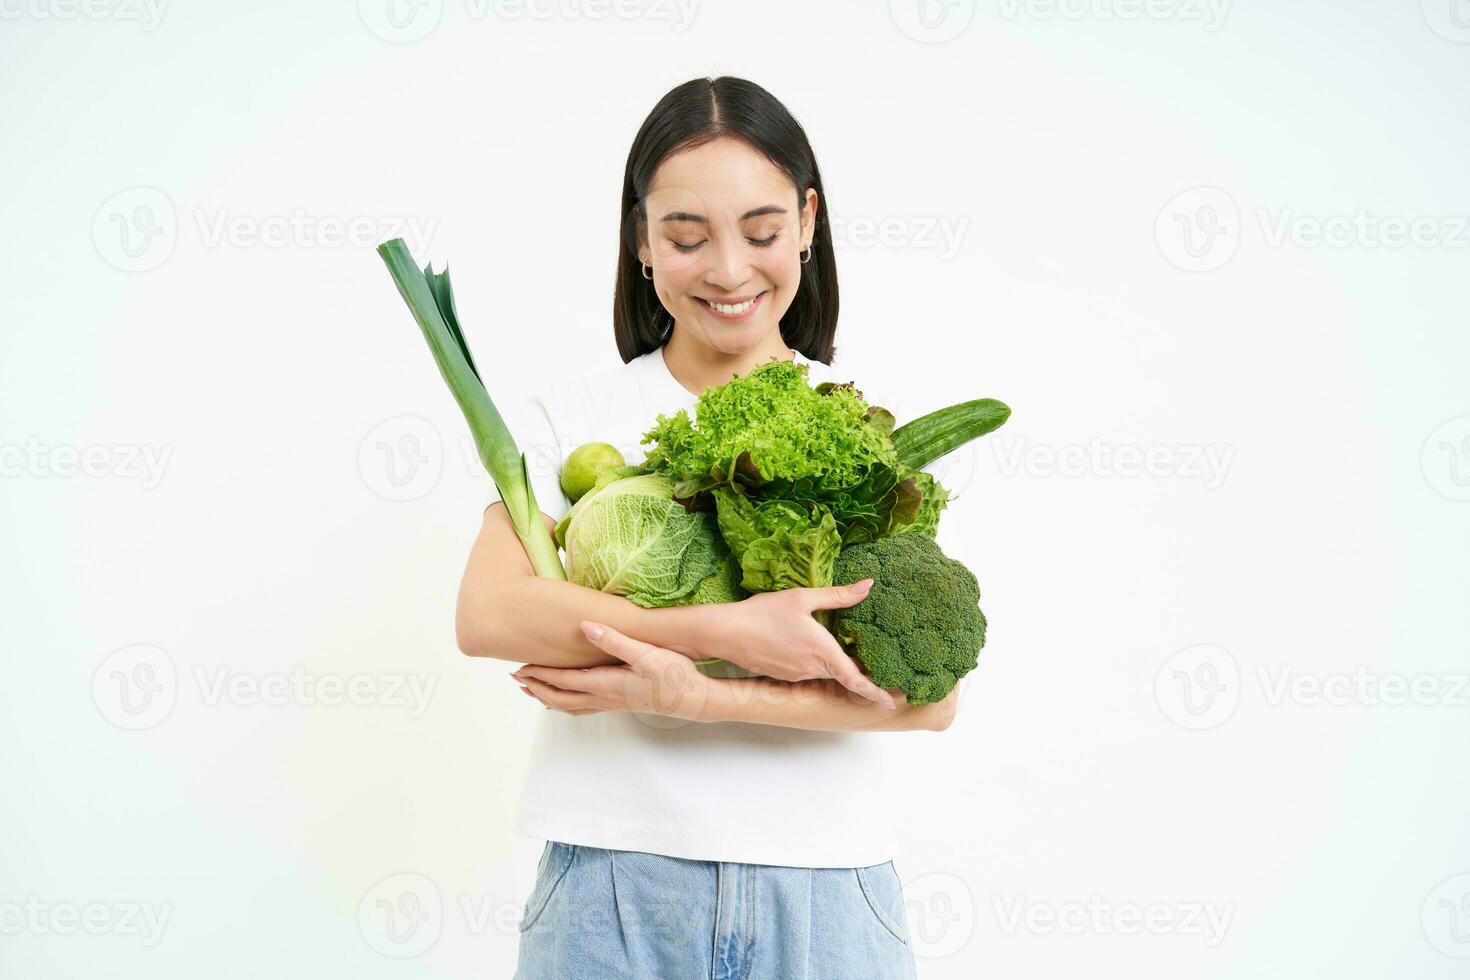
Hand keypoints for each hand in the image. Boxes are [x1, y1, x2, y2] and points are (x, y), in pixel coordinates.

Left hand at [511, 622, 714, 721]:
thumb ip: (614, 641)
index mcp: (604, 684)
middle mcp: (603, 697)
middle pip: (559, 696)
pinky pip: (583, 707)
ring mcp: (612, 703)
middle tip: (515, 677)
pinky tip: (567, 700)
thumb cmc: (673, 676)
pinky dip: (566, 704)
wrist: (695, 699)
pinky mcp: (620, 703)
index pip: (562, 680)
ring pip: (569, 705)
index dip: (539, 674)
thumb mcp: (645, 653)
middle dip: (536, 686)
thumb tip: (586, 627)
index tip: (519, 667)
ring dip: (547, 697)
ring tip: (531, 689)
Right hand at [690, 578, 897, 709]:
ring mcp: (797, 675)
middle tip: (877, 665)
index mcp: (822, 651)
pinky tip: (807, 646)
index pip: (855, 679)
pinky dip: (815, 663)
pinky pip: (807, 671)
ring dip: (834, 664)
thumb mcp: (803, 598)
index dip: (875, 691)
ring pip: (824, 671)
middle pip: (842, 674)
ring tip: (841, 649)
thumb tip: (868, 586)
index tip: (891, 700)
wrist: (726, 632)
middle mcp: (812, 668)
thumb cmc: (763, 613)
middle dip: (858, 671)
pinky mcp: (784, 675)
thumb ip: (838, 595)